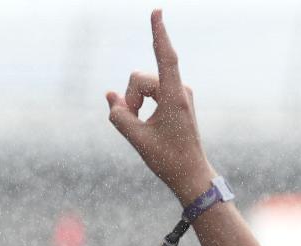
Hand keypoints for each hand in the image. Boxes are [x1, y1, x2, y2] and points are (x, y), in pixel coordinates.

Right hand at [106, 10, 214, 204]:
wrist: (190, 174)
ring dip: (135, 102)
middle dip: (130, 98)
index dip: (158, 33)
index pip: (166, 57)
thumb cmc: (166, 158)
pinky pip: (151, 92)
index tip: (156, 11)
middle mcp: (179, 89)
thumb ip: (119, 116)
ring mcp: (179, 93)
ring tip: (139, 126)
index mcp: (174, 96)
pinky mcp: (176, 100)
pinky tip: (137, 116)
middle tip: (132, 123)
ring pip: (144, 85)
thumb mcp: (137, 139)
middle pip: (141, 78)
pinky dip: (141, 104)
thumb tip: (110, 95)